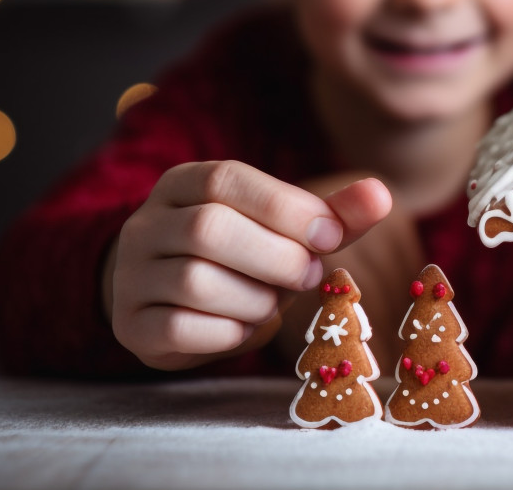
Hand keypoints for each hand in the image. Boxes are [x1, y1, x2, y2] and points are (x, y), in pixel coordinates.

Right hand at [108, 160, 391, 370]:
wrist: (174, 298)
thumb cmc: (242, 255)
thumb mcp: (284, 227)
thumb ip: (331, 214)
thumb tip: (381, 194)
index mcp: (184, 183)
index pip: (226, 179)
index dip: (285, 208)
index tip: (330, 237)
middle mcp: (147, 223)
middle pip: (209, 229)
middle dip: (276, 258)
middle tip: (309, 275)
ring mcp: (131, 275)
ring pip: (195, 281)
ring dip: (254, 299)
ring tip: (272, 303)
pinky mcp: (131, 324)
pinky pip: (180, 328)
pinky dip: (227, 332)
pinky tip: (243, 326)